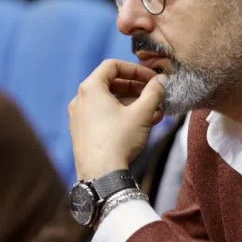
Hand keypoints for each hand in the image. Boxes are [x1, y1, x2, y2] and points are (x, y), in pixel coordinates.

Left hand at [69, 60, 163, 180]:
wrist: (101, 175)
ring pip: (109, 102)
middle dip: (136, 88)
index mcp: (91, 88)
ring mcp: (79, 117)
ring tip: (154, 112)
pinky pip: (103, 116)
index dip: (136, 69)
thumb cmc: (119, 141)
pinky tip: (141, 125)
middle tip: (154, 94)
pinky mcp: (82, 133)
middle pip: (111, 84)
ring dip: (132, 104)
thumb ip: (154, 92)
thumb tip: (162, 81)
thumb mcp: (142, 113)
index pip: (113, 66)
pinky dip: (121, 115)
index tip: (152, 78)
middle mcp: (80, 100)